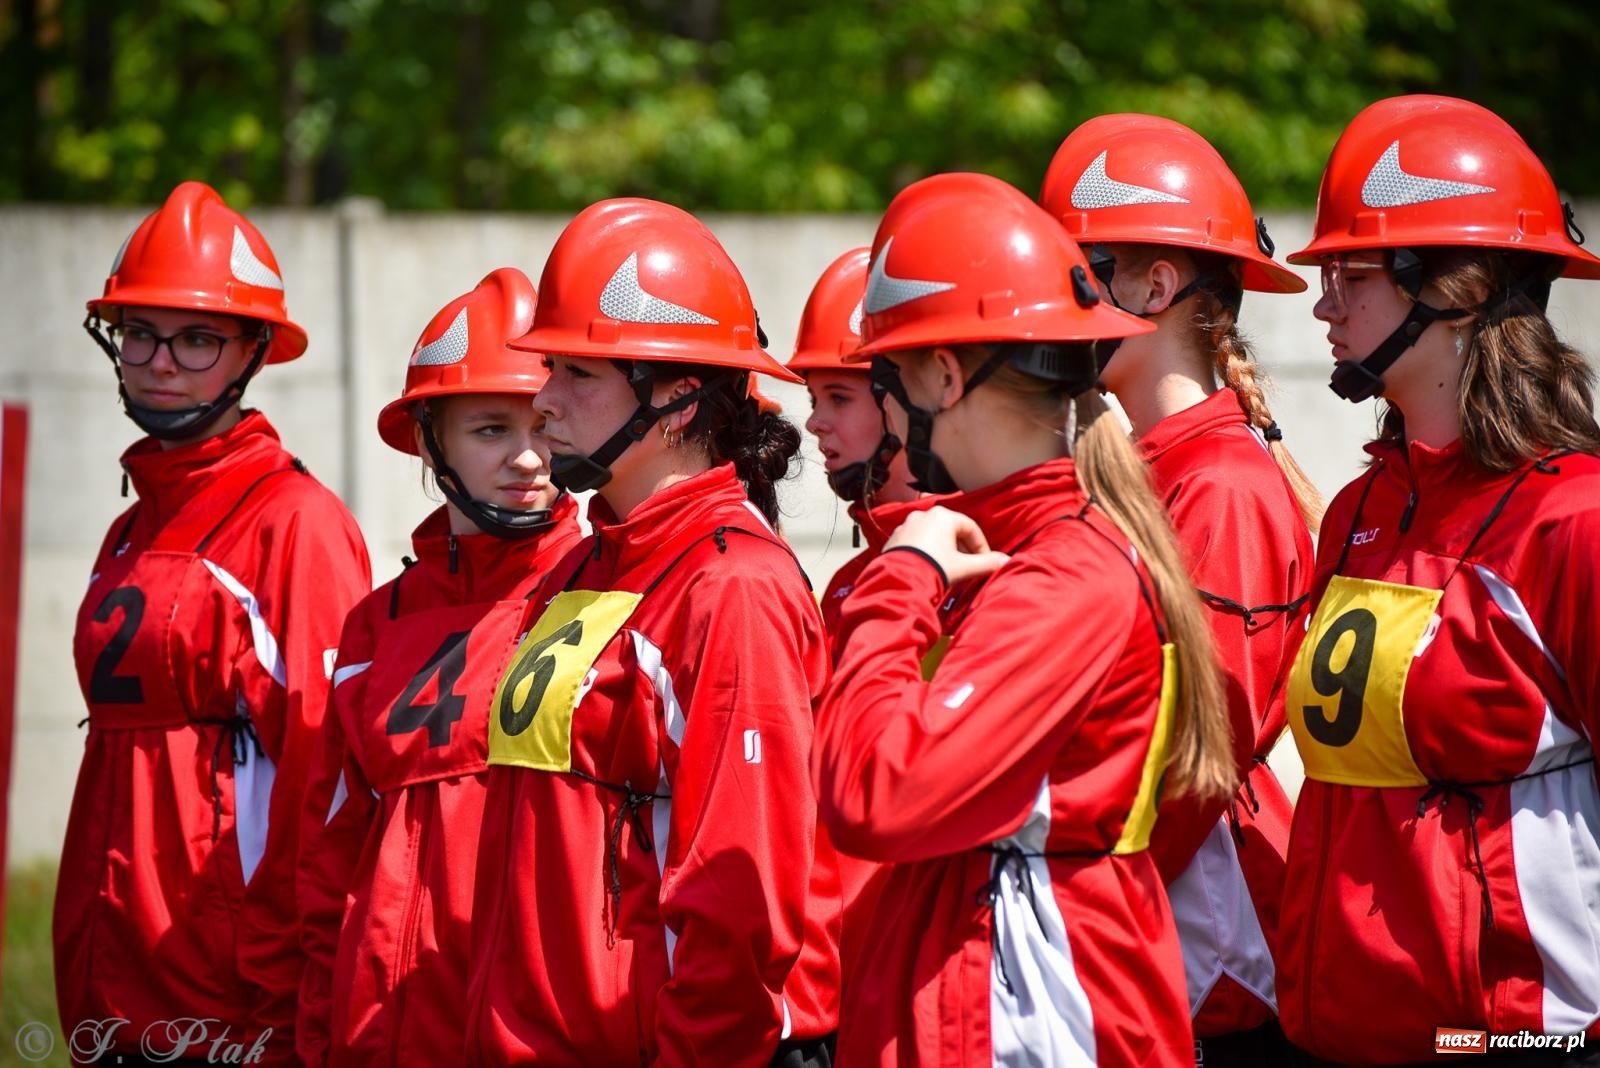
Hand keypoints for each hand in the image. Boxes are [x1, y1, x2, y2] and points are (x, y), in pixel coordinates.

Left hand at [884, 506, 1009, 583]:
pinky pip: (917, 541)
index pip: (971, 528)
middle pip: (951, 530)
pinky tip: (930, 566)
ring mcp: (906, 525)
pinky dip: (927, 550)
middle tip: (968, 566)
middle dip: (962, 548)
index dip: (981, 546)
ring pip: (933, 535)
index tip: (984, 562)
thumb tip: (1006, 561)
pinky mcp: (894, 537)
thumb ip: (987, 563)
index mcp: (943, 516)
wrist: (899, 580)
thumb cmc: (934, 567)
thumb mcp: (964, 567)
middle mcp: (923, 515)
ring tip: (949, 568)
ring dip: (944, 549)